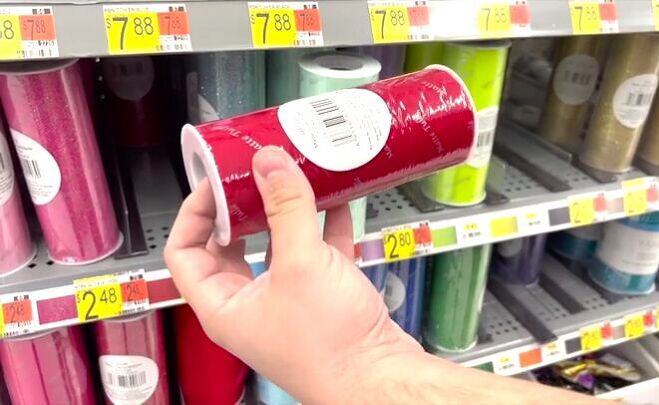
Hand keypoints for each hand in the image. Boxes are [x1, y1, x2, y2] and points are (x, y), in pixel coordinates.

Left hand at [165, 146, 421, 403]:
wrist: (379, 376)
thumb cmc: (330, 347)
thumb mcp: (301, 264)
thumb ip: (285, 208)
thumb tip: (269, 164)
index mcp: (224, 305)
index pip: (185, 251)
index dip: (195, 212)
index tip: (217, 182)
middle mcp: (251, 303)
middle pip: (232, 244)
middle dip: (244, 207)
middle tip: (256, 174)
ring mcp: (287, 299)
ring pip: (276, 245)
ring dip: (285, 212)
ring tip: (292, 178)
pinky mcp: (322, 296)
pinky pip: (315, 251)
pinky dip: (322, 225)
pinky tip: (335, 201)